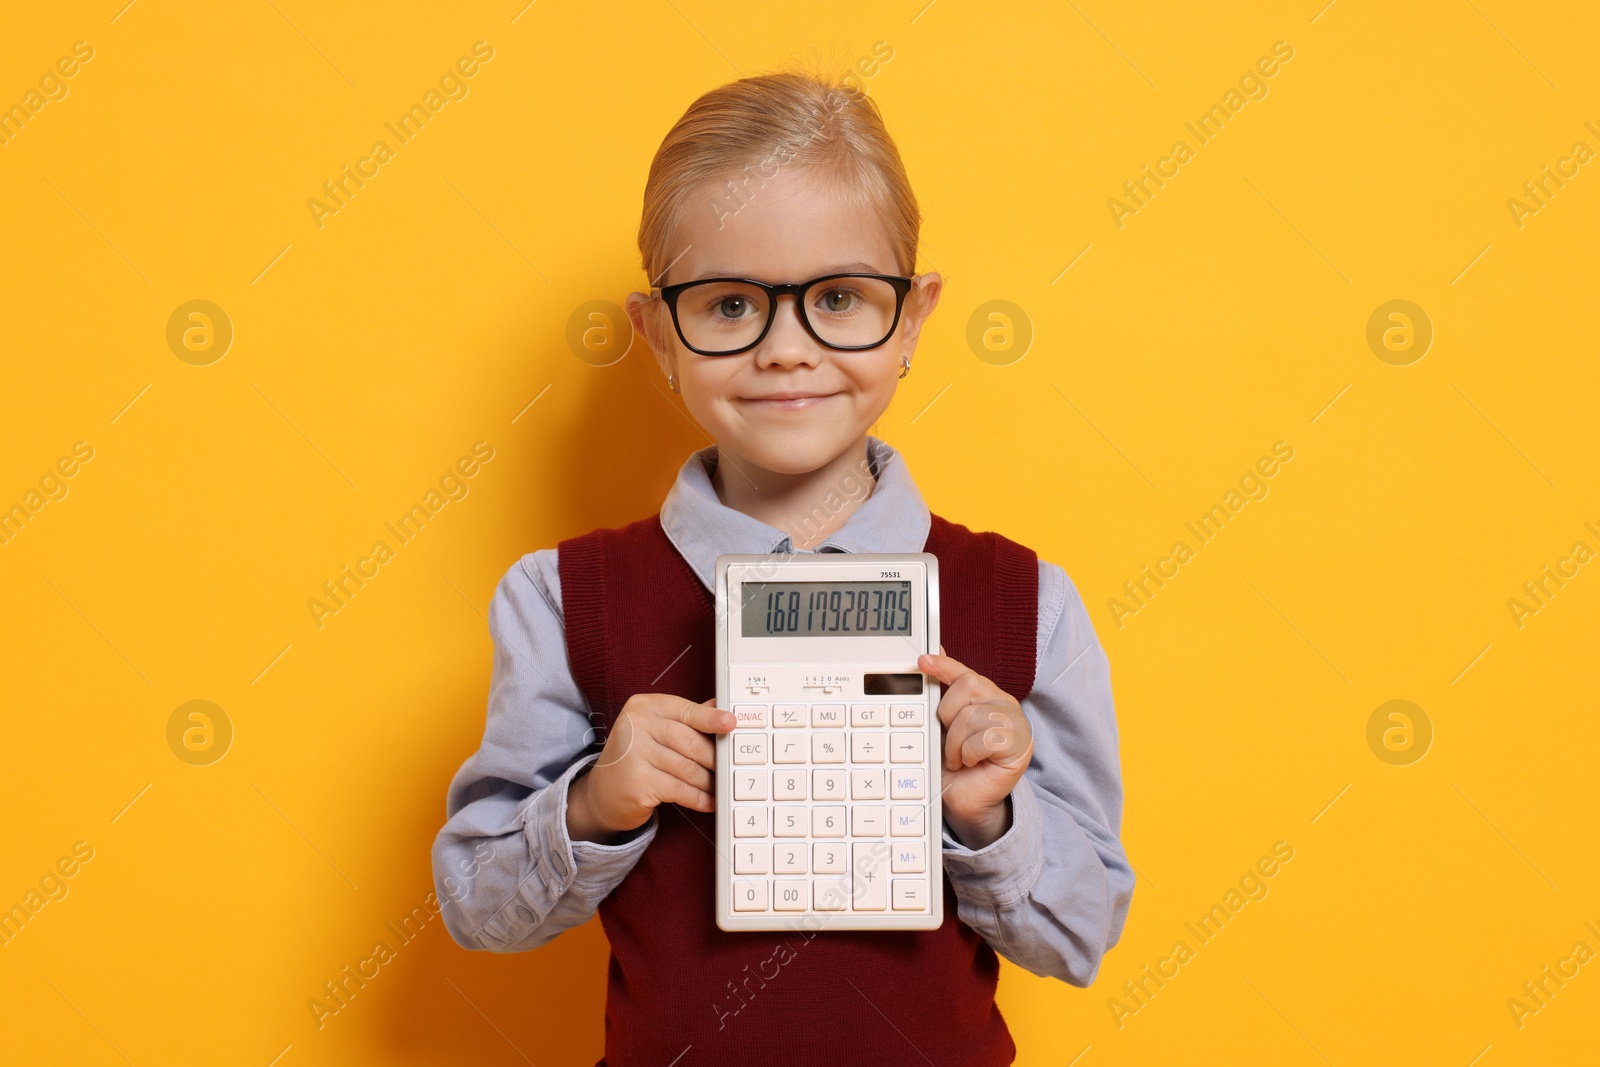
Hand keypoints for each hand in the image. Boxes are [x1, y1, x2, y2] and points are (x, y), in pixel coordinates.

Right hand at [566, 694, 734, 843]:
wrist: (602, 793)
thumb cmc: (636, 757)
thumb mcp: (655, 730)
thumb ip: (685, 719)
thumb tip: (718, 708)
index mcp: (642, 707)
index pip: (684, 710)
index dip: (710, 718)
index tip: (730, 723)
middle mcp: (635, 726)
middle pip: (688, 740)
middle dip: (713, 757)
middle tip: (728, 766)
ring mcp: (633, 754)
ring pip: (686, 768)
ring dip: (709, 781)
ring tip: (720, 786)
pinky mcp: (637, 783)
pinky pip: (679, 790)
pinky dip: (699, 798)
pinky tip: (709, 801)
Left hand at [918, 650, 1033, 849]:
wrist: (965, 801)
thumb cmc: (955, 765)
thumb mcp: (941, 727)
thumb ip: (941, 693)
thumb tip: (933, 654)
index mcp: (986, 695)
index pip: (966, 672)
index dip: (945, 665)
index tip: (922, 661)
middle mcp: (1004, 704)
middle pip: (969, 685)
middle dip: (947, 714)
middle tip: (948, 739)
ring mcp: (1016, 723)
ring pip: (973, 714)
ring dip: (955, 742)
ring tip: (959, 757)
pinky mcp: (1021, 744)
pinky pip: (984, 738)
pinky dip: (968, 753)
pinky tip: (971, 763)